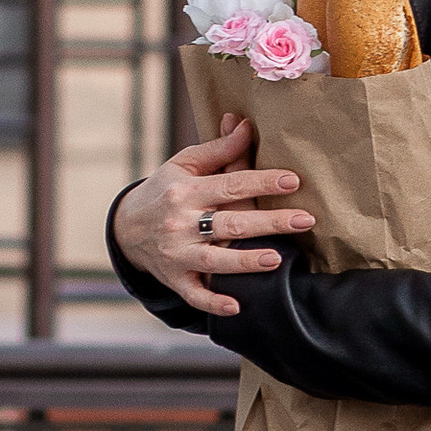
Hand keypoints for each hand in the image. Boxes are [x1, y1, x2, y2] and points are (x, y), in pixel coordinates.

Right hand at [113, 123, 311, 317]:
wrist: (126, 228)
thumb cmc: (165, 191)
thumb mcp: (184, 165)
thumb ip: (218, 150)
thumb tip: (245, 123)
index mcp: (186, 191)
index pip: (230, 185)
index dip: (262, 183)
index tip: (293, 181)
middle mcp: (181, 223)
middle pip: (230, 223)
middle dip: (269, 223)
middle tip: (305, 220)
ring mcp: (178, 254)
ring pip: (215, 260)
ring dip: (245, 261)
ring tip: (275, 258)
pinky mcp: (176, 279)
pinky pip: (195, 294)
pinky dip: (213, 302)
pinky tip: (236, 307)